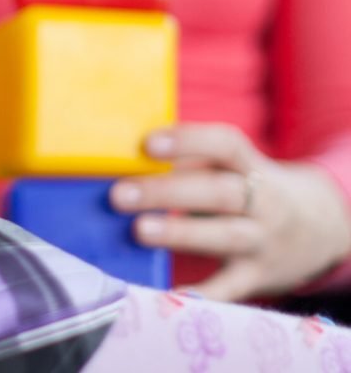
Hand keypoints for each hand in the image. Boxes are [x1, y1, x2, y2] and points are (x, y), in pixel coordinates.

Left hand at [109, 122, 350, 299]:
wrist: (318, 226)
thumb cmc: (249, 186)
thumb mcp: (234, 166)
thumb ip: (191, 159)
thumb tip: (123, 156)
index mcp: (251, 166)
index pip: (225, 145)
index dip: (188, 141)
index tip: (147, 144)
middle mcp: (262, 202)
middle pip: (218, 192)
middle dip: (166, 192)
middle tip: (119, 195)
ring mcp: (263, 241)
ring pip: (225, 236)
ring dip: (180, 233)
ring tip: (138, 231)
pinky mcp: (258, 277)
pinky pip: (231, 288)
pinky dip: (203, 294)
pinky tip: (170, 295)